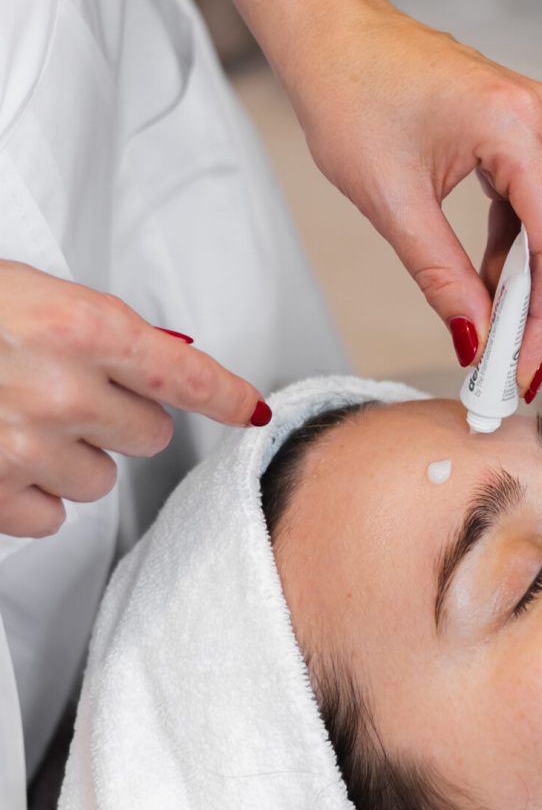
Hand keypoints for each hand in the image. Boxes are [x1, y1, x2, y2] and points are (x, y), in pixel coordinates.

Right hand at [0, 261, 269, 537]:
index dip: (227, 397)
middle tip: (65, 394)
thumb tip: (170, 354)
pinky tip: (6, 460)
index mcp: (81, 328)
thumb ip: (103, 328)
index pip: (186, 375)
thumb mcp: (33, 291)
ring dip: (71, 461)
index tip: (250, 409)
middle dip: (119, 420)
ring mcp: (27, 446)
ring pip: (99, 482)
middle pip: (151, 436)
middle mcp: (64, 390)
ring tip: (21, 422)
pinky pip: (50, 518)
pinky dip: (31, 497)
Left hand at [280, 0, 541, 392]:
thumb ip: (441, 275)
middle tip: (518, 369)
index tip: (523, 369)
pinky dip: (520, 254)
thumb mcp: (391, 200)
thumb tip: (474, 340)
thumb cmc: (348, 93)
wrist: (331, 35)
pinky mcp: (520, 131)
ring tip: (504, 342)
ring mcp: (538, 121)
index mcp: (517, 127)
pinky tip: (491, 290)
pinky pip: (537, 207)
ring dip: (538, 288)